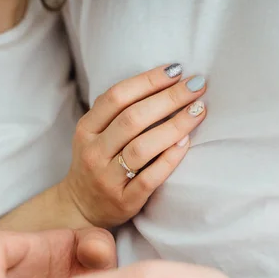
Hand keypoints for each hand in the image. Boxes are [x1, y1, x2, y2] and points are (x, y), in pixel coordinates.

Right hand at [58, 64, 206, 227]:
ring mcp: (107, 178)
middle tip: (197, 85)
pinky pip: (150, 178)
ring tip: (198, 110)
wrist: (80, 207)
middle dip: (168, 98)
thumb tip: (165, 81)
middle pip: (132, 119)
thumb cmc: (98, 162)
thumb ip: (118, 110)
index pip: (116, 97)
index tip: (177, 70)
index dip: (148, 81)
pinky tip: (186, 143)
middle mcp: (94, 152)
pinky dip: (170, 159)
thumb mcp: (95, 133)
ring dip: (174, 126)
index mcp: (87, 129)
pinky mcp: (123, 200)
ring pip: (141, 148)